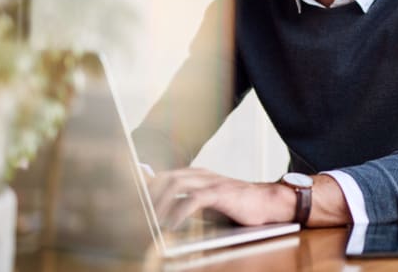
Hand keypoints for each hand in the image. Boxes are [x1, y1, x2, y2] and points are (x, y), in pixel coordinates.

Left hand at [147, 167, 296, 228]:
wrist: (267, 203)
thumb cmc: (235, 206)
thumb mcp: (207, 204)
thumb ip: (186, 202)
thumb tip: (162, 212)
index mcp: (196, 175)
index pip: (164, 176)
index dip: (146, 187)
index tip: (131, 201)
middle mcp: (201, 174)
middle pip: (166, 178)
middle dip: (149, 195)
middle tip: (138, 215)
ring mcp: (211, 181)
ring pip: (176, 184)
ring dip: (160, 203)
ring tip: (151, 221)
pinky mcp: (221, 193)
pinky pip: (194, 198)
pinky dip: (179, 211)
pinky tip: (172, 223)